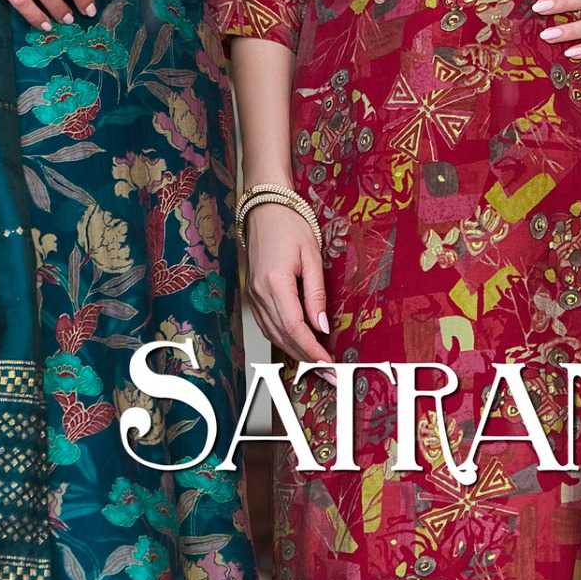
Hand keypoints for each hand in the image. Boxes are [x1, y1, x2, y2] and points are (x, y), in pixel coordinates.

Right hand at [243, 202, 332, 366]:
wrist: (265, 207)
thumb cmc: (291, 225)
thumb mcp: (312, 256)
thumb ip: (316, 293)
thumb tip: (323, 326)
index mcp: (275, 282)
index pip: (294, 327)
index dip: (312, 349)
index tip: (328, 363)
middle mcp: (259, 293)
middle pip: (282, 336)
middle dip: (306, 357)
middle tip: (328, 372)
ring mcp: (252, 294)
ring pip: (272, 334)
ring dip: (293, 351)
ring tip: (316, 363)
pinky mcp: (252, 293)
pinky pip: (266, 324)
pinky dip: (281, 338)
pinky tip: (296, 343)